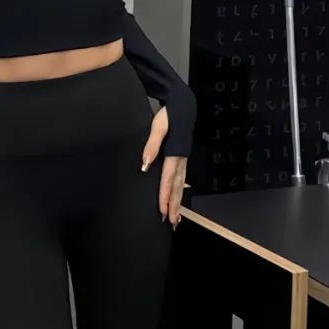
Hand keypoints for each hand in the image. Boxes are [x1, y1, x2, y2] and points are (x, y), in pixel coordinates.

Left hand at [141, 107, 186, 228]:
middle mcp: (181, 160)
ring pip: (181, 186)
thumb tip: (145, 163)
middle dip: (173, 206)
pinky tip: (177, 201)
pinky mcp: (182, 159)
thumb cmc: (169, 115)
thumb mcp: (158, 126)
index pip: (167, 179)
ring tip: (175, 219)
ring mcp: (183, 160)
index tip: (161, 210)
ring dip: (178, 203)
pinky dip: (179, 193)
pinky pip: (181, 180)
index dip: (164, 196)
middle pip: (177, 187)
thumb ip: (152, 144)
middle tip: (171, 222)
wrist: (182, 106)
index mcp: (174, 153)